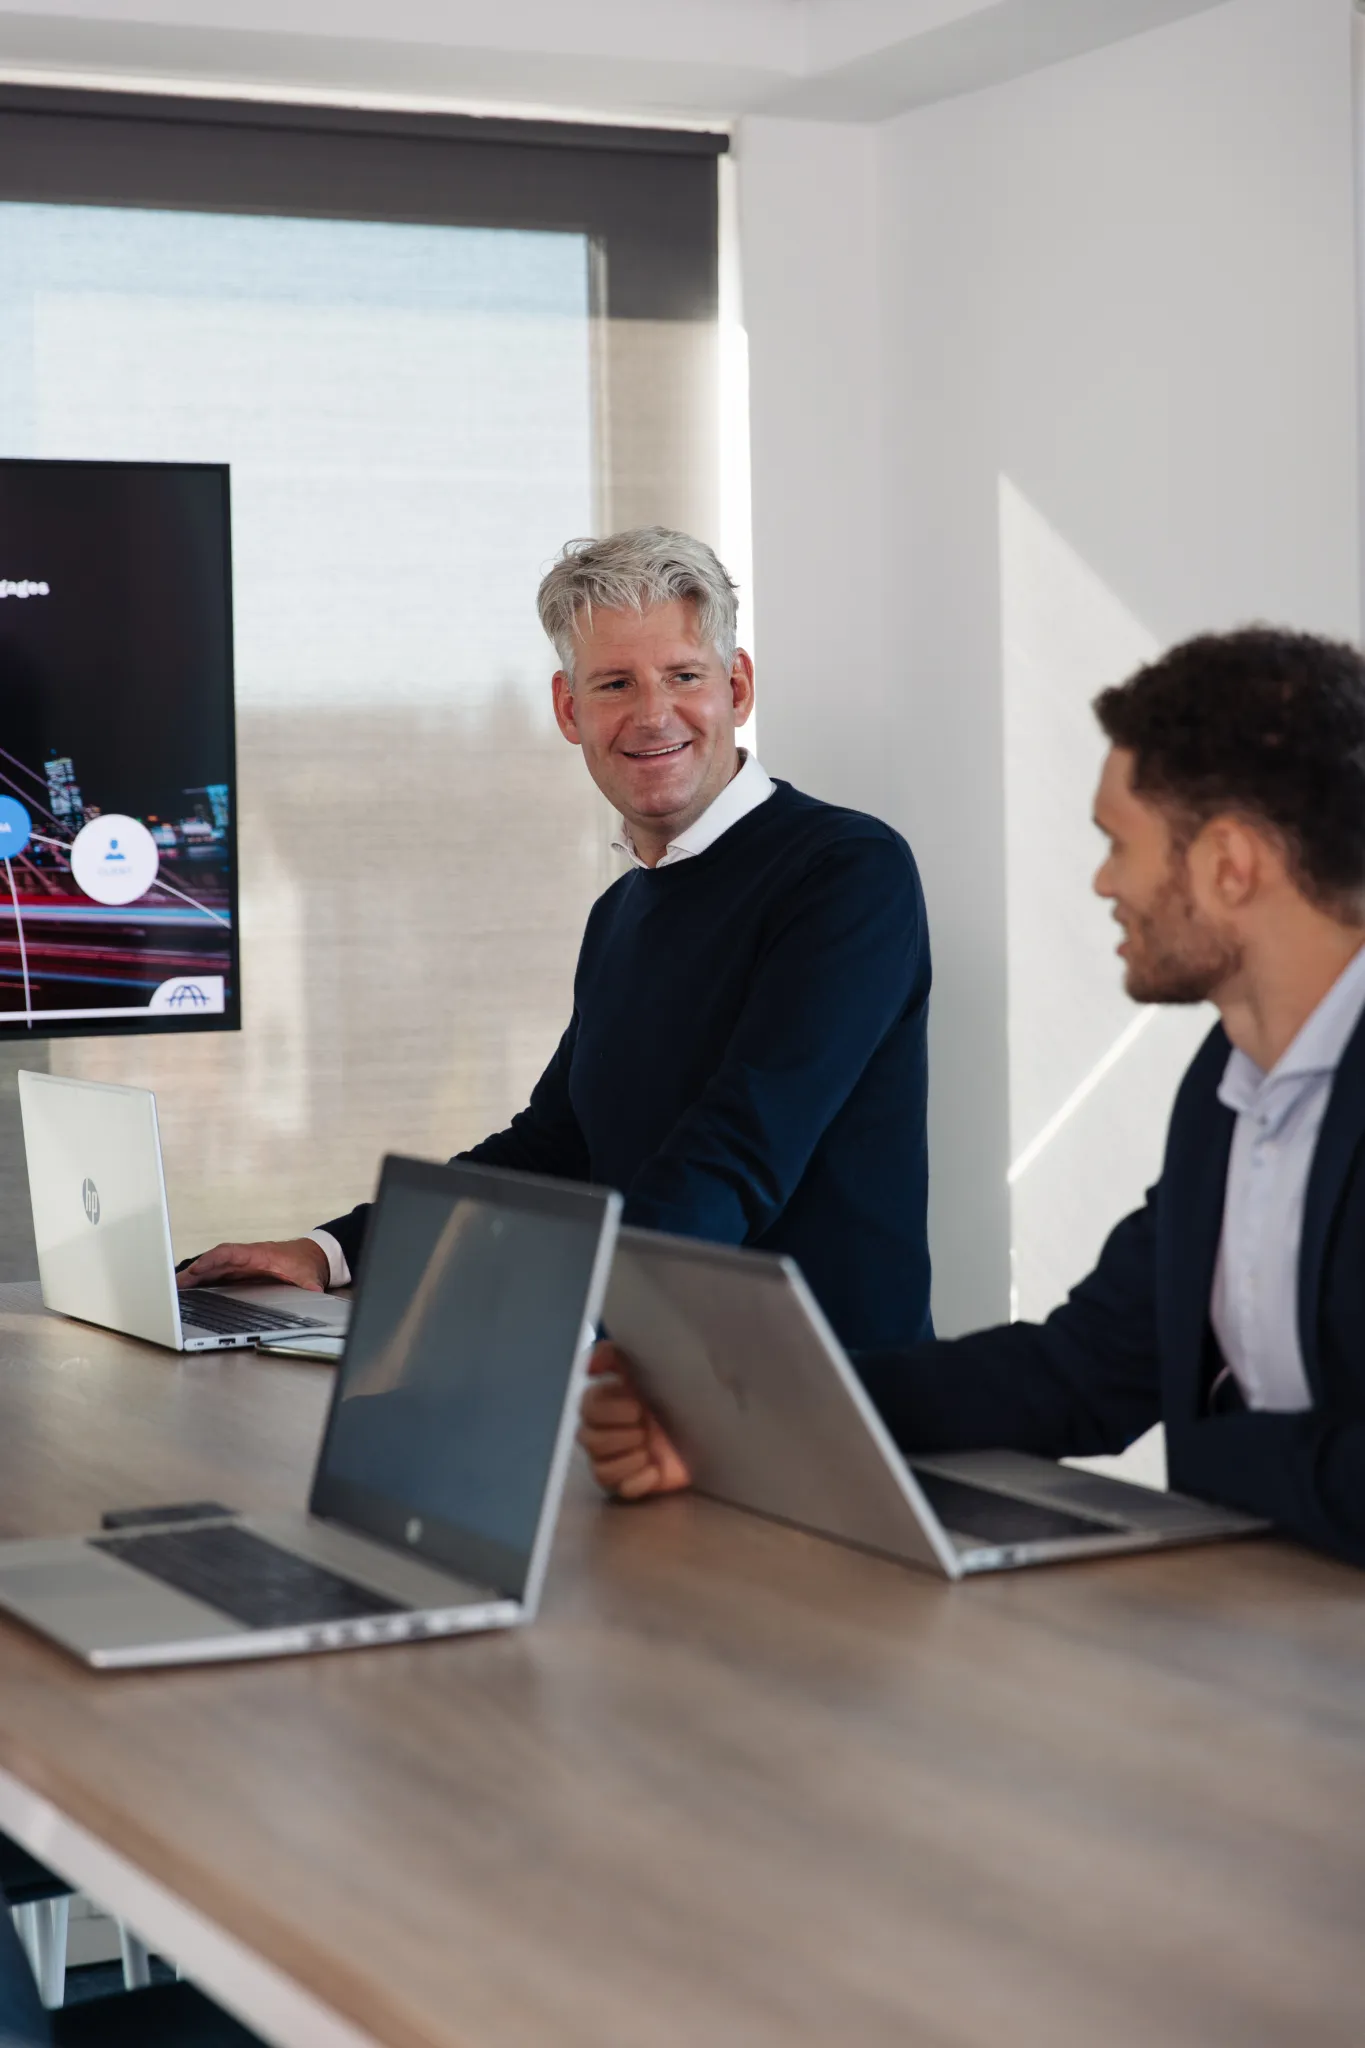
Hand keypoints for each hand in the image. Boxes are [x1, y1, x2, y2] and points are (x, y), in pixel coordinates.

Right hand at [177, 1237, 328, 1292]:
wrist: (311, 1257)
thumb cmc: (306, 1264)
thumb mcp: (310, 1277)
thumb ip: (310, 1286)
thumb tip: (314, 1293)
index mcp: (259, 1254)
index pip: (231, 1252)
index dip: (213, 1260)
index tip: (198, 1268)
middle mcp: (246, 1258)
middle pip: (215, 1262)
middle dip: (194, 1272)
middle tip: (174, 1286)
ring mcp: (242, 1265)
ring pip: (213, 1269)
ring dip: (194, 1279)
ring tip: (174, 1292)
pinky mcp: (241, 1273)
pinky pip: (218, 1276)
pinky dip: (203, 1283)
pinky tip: (190, 1293)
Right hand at [577, 1340, 690, 1500]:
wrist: (708, 1426)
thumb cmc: (675, 1394)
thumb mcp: (647, 1365)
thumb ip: (614, 1355)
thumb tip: (588, 1367)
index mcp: (606, 1403)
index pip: (586, 1409)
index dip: (610, 1411)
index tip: (638, 1407)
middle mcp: (604, 1432)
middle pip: (588, 1441)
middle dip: (621, 1436)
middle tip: (645, 1428)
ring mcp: (616, 1460)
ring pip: (600, 1469)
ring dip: (628, 1458)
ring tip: (649, 1450)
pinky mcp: (631, 1483)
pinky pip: (620, 1489)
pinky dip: (638, 1481)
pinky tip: (655, 1470)